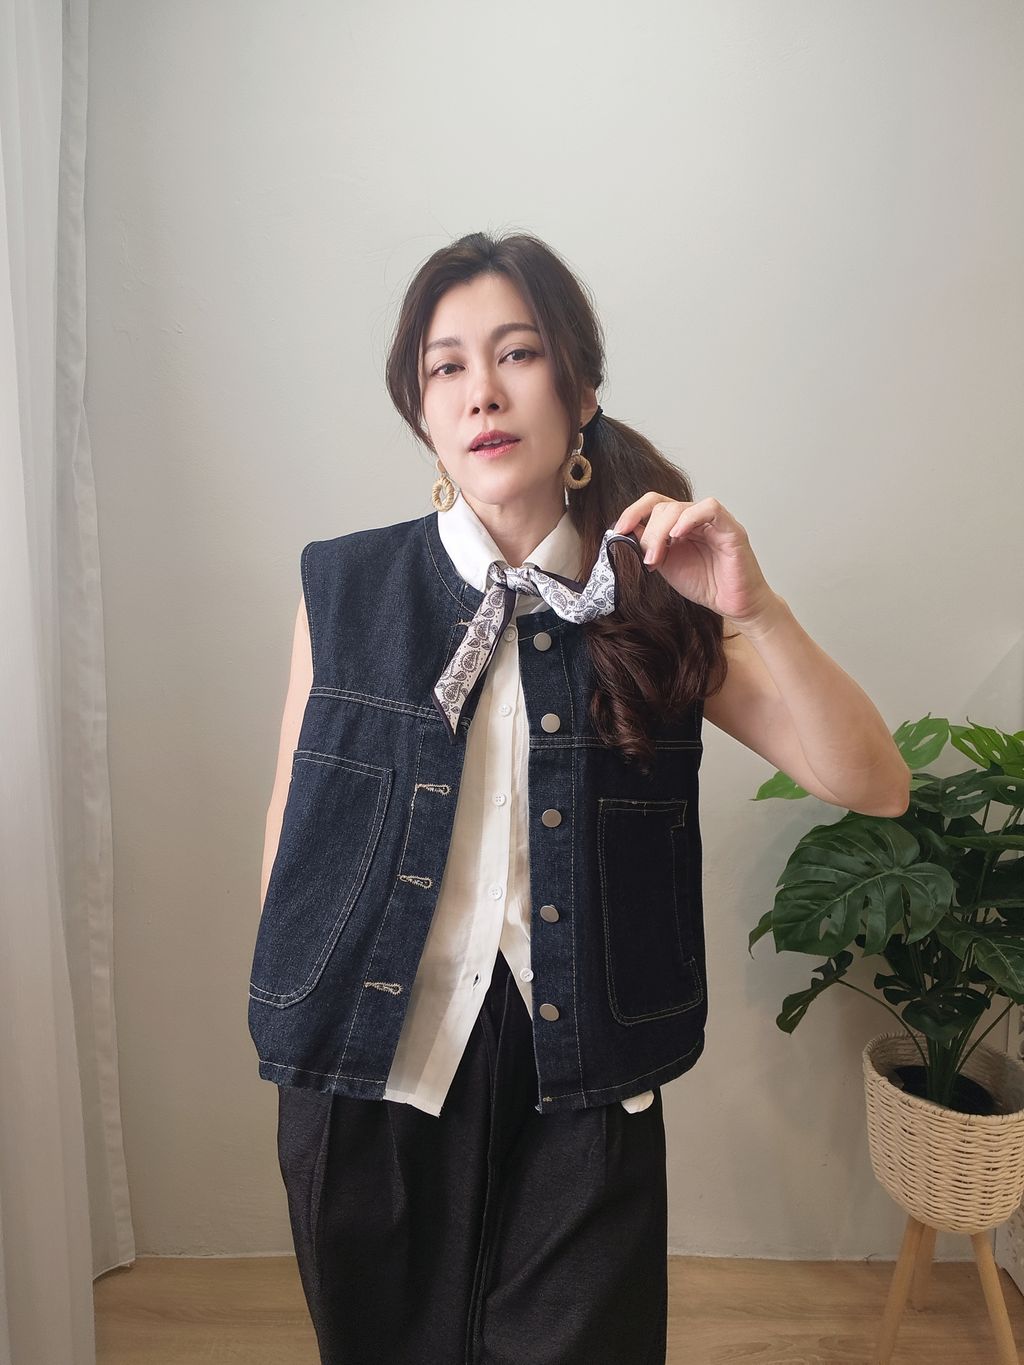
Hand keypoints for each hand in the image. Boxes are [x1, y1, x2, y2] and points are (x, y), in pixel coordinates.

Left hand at [613, 492, 776, 624]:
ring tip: (657, 558)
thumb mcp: (667, 565)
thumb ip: (650, 547)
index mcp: (680, 525)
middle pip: (663, 506)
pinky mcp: (731, 529)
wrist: (734, 605)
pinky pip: (710, 509)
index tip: (618, 530)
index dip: (633, 512)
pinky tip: (678, 536)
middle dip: (648, 534)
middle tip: (648, 560)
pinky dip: (689, 519)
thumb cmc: (706, 585)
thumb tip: (625, 532)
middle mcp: (696, 519)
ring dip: (661, 532)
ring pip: (680, 507)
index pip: (654, 503)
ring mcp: (713, 522)